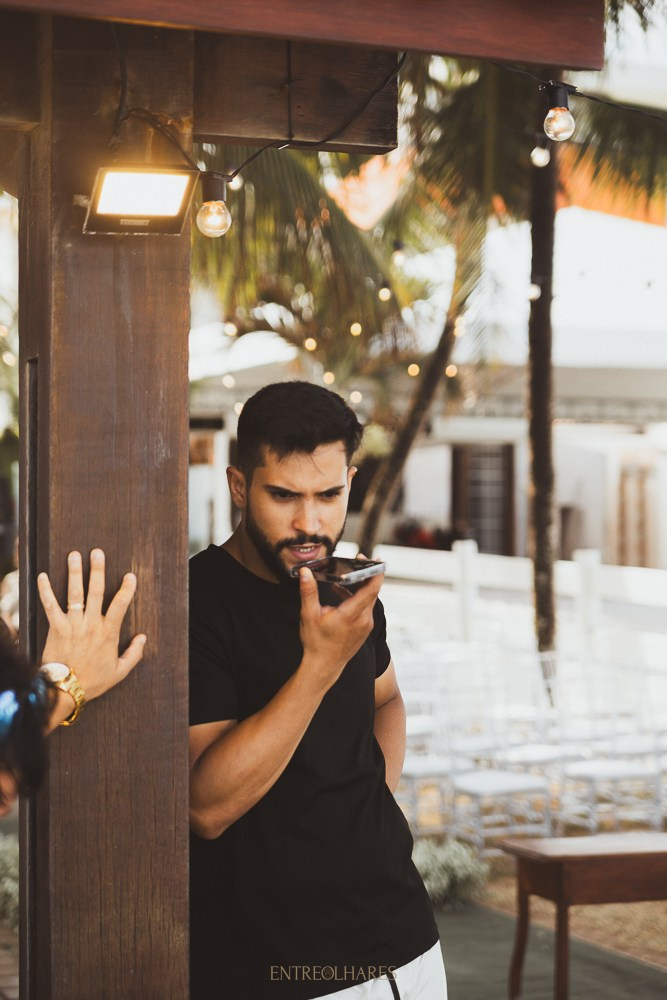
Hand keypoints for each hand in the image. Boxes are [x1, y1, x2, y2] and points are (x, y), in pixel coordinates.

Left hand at [38, 549, 145, 712]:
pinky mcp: (56, 627)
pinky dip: (45, 590)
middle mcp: (91, 624)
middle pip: (96, 591)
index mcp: (108, 633)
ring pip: (75, 593)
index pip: (120, 605)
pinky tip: (43, 576)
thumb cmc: (93, 681)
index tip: (130, 575)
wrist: (65, 689)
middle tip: (97, 553)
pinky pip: (50, 605)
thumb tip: (143, 638)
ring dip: (74, 572)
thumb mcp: (120, 671)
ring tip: (74, 555)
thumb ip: (133, 653)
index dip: (126, 589)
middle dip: (97, 570)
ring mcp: (73, 624)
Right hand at [297, 566, 382, 693]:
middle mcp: (363, 619)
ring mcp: (366, 625)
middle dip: (365, 575)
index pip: (372, 588)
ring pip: (368, 599)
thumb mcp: (309, 615)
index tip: (375, 559)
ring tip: (340, 581)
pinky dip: (356, 598)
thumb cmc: (316, 642)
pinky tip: (341, 594)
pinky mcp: (364, 629)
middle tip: (357, 562)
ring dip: (358, 587)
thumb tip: (305, 572)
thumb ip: (308, 591)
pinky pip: (365, 608)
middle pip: (372, 591)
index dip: (375, 571)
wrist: (324, 666)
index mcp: (352, 614)